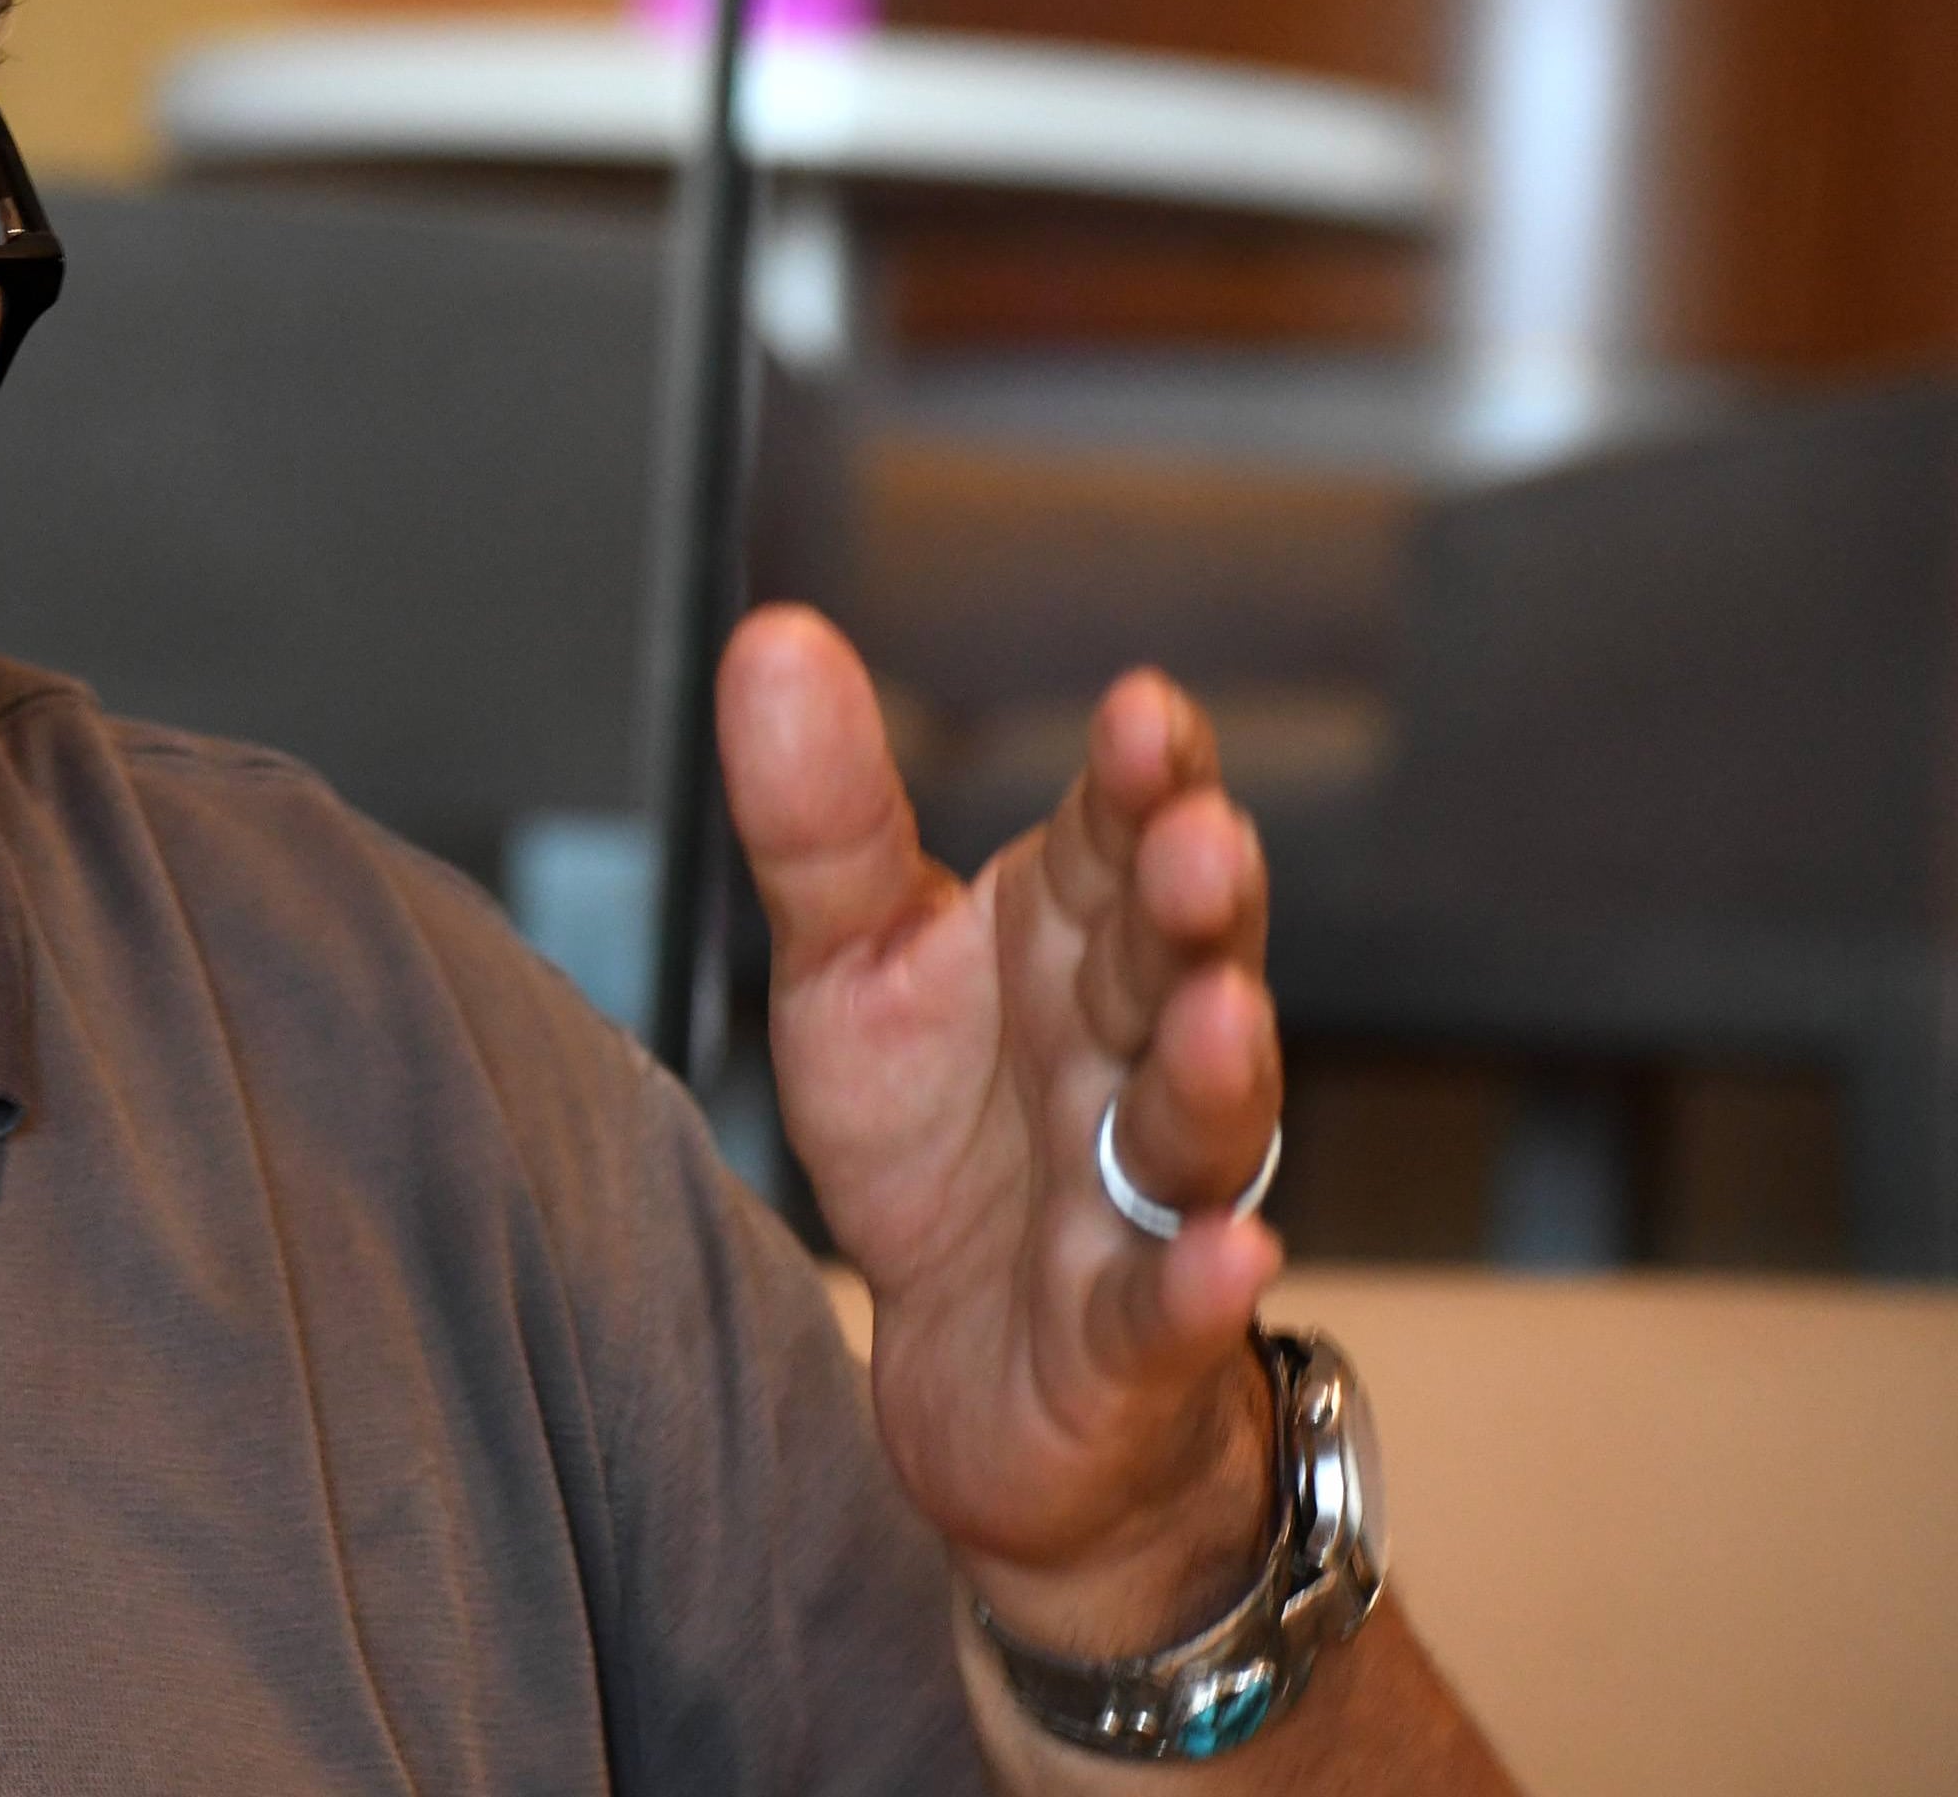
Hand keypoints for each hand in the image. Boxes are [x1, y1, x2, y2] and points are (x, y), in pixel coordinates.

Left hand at [718, 606, 1284, 1652]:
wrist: (963, 1363)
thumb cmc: (937, 1137)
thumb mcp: (852, 969)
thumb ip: (823, 822)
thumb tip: (771, 639)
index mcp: (1072, 943)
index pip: (1121, 840)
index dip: (1142, 782)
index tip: (1144, 713)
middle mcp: (1132, 1055)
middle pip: (1177, 967)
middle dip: (1193, 904)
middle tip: (1196, 838)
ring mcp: (1146, 1200)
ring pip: (1197, 1129)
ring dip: (1217, 1072)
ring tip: (1221, 1016)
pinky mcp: (1130, 1341)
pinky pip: (1170, 1309)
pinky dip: (1199, 1286)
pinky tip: (1232, 1254)